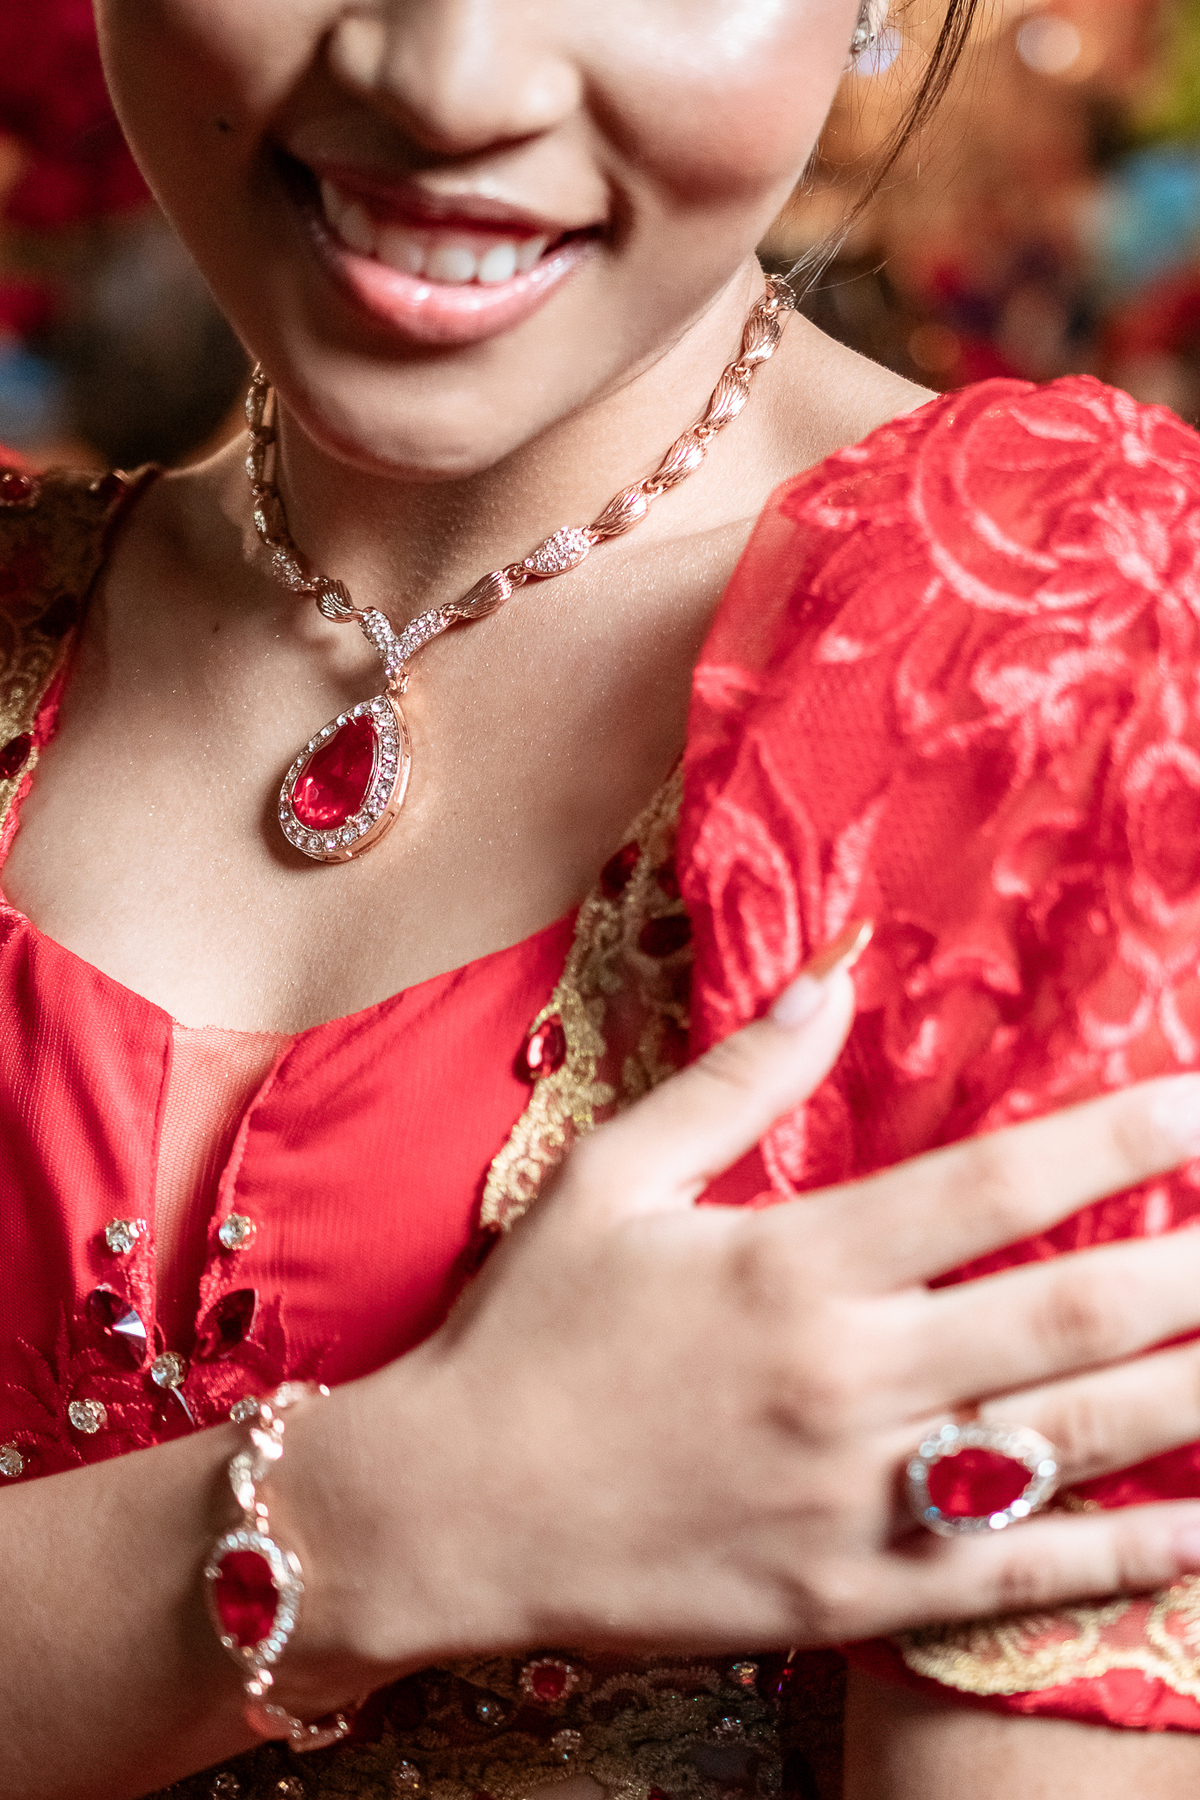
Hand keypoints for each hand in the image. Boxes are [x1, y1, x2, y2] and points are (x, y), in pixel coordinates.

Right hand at [284, 944, 1199, 1700]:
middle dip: (1195, 1268)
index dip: (1118, 1140)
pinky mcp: (850, 1593)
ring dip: (1189, 1390)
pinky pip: (1020, 1577)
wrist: (450, 1510)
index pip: (993, 1186)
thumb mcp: (613, 1178)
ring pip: (1069, 1442)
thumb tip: (837, 967)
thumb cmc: (527, 1332)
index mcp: (791, 1266)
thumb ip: (740, 1078)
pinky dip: (1132, 1550)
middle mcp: (844, 1378)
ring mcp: (855, 1498)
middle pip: (1065, 1314)